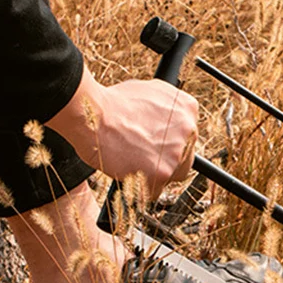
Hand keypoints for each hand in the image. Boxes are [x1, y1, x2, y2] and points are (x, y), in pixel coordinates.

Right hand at [47, 67, 198, 199]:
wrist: (93, 113)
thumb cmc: (112, 102)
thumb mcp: (150, 92)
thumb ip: (166, 108)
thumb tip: (165, 120)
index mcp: (188, 107)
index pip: (188, 134)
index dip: (170, 141)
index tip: (157, 144)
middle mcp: (188, 129)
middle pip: (185, 156)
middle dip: (165, 158)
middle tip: (144, 156)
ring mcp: (177, 151)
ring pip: (173, 174)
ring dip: (155, 173)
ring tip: (133, 163)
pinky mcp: (163, 171)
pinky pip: (156, 190)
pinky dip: (142, 188)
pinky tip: (129, 174)